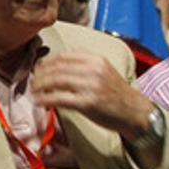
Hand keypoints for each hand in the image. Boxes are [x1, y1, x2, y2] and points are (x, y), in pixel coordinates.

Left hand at [33, 53, 154, 141]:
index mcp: (96, 59)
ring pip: (55, 81)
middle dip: (40, 75)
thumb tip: (56, 68)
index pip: (63, 56)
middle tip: (33, 83)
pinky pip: (58, 98)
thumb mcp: (104, 72)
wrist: (135, 113)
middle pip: (56, 68)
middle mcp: (93, 69)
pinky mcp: (87, 102)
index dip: (47, 63)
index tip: (39, 70)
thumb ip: (84, 67)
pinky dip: (44, 100)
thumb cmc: (117, 95)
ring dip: (39, 87)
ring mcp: (90, 86)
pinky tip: (39, 102)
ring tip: (34, 92)